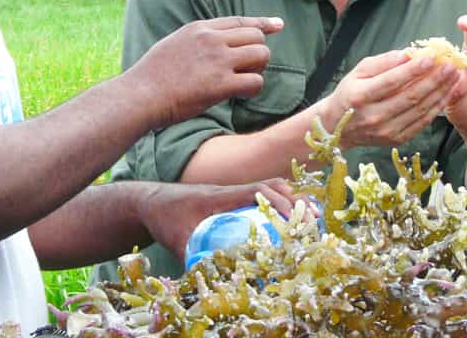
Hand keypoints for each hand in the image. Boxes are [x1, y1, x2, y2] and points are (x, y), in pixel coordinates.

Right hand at [128, 16, 284, 127]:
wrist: (140, 95)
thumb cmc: (151, 76)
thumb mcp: (174, 44)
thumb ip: (197, 41)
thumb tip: (215, 44)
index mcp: (200, 28)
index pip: (240, 21)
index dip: (262, 23)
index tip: (278, 24)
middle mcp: (212, 40)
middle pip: (256, 37)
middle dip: (257, 52)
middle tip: (246, 68)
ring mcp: (218, 61)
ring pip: (261, 55)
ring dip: (258, 69)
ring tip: (242, 80)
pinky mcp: (221, 84)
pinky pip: (255, 82)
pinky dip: (253, 88)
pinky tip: (241, 94)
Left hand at [136, 178, 299, 259]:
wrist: (151, 201)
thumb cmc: (165, 216)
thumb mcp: (176, 237)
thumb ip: (191, 256)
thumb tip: (209, 279)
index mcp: (221, 195)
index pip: (256, 190)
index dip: (278, 202)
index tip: (294, 217)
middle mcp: (231, 192)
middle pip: (270, 187)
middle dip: (295, 201)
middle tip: (315, 219)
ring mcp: (233, 195)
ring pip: (269, 190)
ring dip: (291, 201)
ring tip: (312, 218)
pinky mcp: (233, 201)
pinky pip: (261, 198)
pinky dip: (280, 204)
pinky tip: (291, 221)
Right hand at [316, 50, 458, 148]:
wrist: (338, 127)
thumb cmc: (350, 92)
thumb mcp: (358, 71)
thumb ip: (383, 62)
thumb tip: (408, 54)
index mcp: (360, 96)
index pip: (391, 81)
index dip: (413, 70)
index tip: (431, 58)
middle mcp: (374, 116)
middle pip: (410, 97)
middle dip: (434, 80)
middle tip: (450, 66)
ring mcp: (386, 131)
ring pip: (419, 110)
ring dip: (440, 93)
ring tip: (454, 77)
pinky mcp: (396, 140)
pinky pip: (421, 123)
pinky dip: (436, 108)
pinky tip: (447, 94)